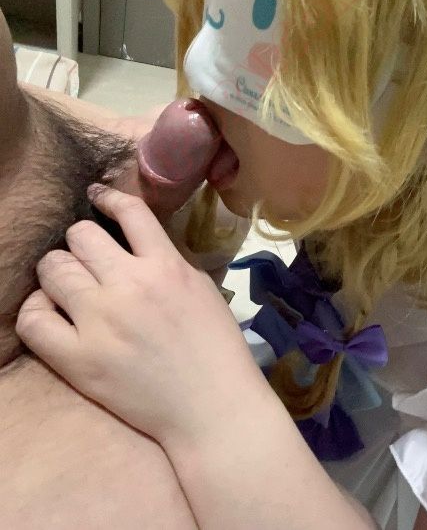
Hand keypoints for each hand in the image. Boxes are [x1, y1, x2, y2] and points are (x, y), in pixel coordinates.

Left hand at [16, 186, 265, 444]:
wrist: (211, 405)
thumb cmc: (216, 346)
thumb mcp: (201, 288)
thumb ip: (166, 260)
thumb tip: (133, 243)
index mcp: (166, 266)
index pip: (130, 212)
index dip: (109, 198)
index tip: (99, 197)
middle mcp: (130, 286)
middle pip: (81, 235)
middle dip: (82, 240)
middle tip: (87, 255)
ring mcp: (100, 322)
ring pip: (53, 268)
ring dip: (59, 269)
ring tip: (68, 282)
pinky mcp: (78, 359)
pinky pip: (33, 318)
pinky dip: (37, 307)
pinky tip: (51, 310)